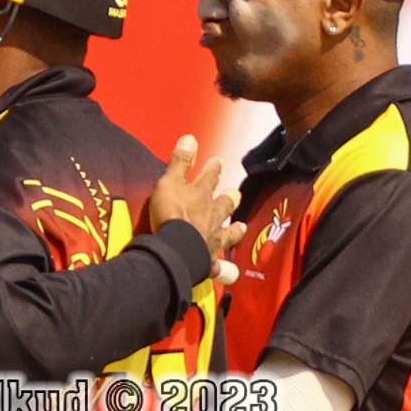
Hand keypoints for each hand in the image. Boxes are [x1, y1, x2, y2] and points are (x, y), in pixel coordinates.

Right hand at [149, 135, 244, 283]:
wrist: (176, 246)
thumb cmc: (171, 212)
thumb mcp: (169, 182)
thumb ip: (179, 162)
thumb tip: (190, 137)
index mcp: (201, 196)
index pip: (208, 178)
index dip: (212, 169)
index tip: (218, 160)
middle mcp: (212, 216)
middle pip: (224, 205)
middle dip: (229, 198)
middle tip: (235, 193)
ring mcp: (212, 238)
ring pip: (227, 233)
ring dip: (234, 230)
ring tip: (241, 227)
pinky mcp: (208, 260)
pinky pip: (218, 266)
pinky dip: (225, 269)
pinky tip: (230, 272)